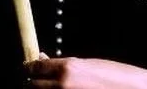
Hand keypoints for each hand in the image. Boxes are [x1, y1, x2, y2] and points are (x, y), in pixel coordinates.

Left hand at [23, 53, 146, 88]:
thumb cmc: (118, 77)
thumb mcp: (90, 64)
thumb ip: (64, 64)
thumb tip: (43, 59)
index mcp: (67, 68)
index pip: (33, 68)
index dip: (29, 68)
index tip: (28, 69)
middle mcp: (62, 86)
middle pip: (31, 86)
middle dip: (32, 82)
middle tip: (38, 81)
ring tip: (54, 88)